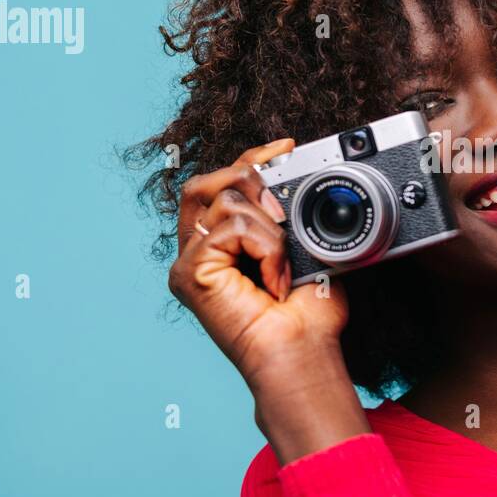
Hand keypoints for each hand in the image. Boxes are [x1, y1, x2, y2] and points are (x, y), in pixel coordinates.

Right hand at [169, 139, 349, 395]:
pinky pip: (233, 227)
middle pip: (208, 181)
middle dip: (253, 181)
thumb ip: (286, 211)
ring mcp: (189, 260)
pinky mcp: (189, 271)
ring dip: (270, 228)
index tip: (285, 148)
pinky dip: (266, 246)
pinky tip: (274, 279)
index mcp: (219, 242)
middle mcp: (197, 249)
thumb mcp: (303, 246)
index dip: (249, 157)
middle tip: (284, 216)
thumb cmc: (306, 312)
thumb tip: (289, 170)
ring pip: (227, 200)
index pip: (220, 181)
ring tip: (283, 266)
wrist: (303, 349)